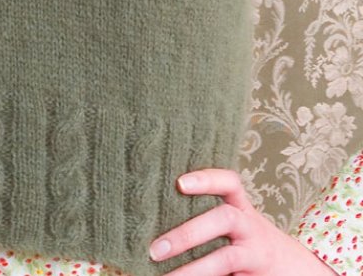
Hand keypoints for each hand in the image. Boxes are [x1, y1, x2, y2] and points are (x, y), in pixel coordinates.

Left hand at [148, 167, 339, 274]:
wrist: (295, 268)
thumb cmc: (248, 240)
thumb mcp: (234, 222)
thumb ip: (206, 216)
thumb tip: (152, 217)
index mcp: (241, 208)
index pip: (229, 183)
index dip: (207, 180)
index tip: (180, 182)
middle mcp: (249, 227)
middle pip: (223, 219)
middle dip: (188, 233)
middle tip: (155, 249)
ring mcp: (254, 254)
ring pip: (226, 258)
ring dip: (194, 269)